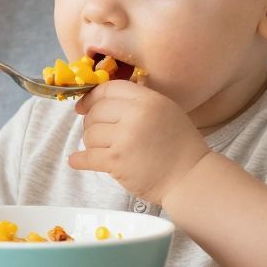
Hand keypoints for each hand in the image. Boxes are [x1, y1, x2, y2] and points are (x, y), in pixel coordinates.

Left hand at [67, 81, 210, 206]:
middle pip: (95, 112)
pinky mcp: (116, 162)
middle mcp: (135, 115)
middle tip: (98, 134)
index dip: (92, 97)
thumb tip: (103, 100)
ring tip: (104, 150)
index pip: (109, 89)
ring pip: (89, 135)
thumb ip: (139, 101)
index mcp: (148, 99)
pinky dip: (79, 160)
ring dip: (92, 143)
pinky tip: (76, 160)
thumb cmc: (180, 145)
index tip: (84, 106)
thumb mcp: (165, 110)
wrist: (190, 177)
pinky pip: (87, 157)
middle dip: (91, 123)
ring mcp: (124, 139)